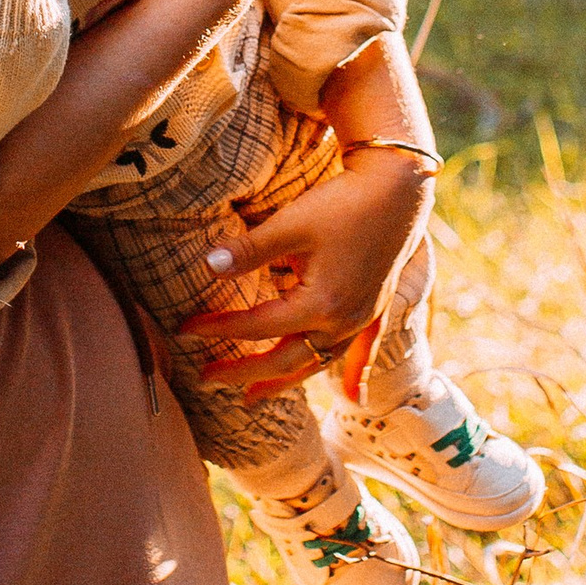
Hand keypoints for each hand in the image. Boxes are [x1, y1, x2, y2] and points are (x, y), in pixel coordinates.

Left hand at [175, 149, 431, 388]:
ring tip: (253, 396)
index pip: (257, 326)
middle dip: (243, 372)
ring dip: (283, 381)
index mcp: (320, 305)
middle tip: (205, 378)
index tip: (185, 329)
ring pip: (317, 362)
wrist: (400, 187)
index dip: (218, 329)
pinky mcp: (373, 307)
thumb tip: (207, 266)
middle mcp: (343, 322)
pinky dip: (342, 373)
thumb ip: (249, 250)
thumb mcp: (292, 223)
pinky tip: (346, 394)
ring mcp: (361, 318)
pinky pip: (353, 352)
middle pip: (285, 360)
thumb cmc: (345, 202)